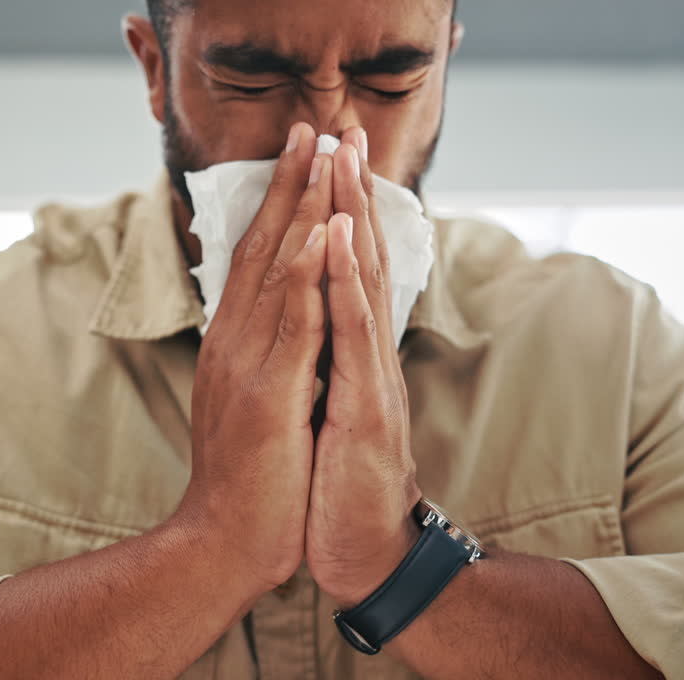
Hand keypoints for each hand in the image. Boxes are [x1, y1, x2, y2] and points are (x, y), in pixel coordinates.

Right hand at [173, 122, 335, 592]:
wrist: (222, 545)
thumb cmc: (250, 479)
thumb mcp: (257, 403)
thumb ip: (268, 357)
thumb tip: (289, 321)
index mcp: (234, 342)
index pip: (258, 257)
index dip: (281, 202)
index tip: (305, 154)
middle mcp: (234, 339)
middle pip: (263, 244)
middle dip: (292, 182)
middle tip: (315, 124)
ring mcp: (247, 363)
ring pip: (276, 267)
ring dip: (301, 205)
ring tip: (323, 151)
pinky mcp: (266, 392)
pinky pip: (290, 321)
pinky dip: (305, 271)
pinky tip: (321, 230)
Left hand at [306, 128, 422, 606]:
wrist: (362, 554)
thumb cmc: (337, 485)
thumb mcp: (327, 410)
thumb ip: (328, 362)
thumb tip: (312, 322)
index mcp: (349, 354)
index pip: (341, 269)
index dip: (337, 212)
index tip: (327, 156)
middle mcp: (365, 355)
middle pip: (355, 260)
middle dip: (348, 192)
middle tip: (344, 128)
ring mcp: (371, 379)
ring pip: (358, 284)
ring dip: (350, 216)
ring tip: (344, 159)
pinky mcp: (367, 410)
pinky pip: (352, 337)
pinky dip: (343, 283)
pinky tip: (337, 241)